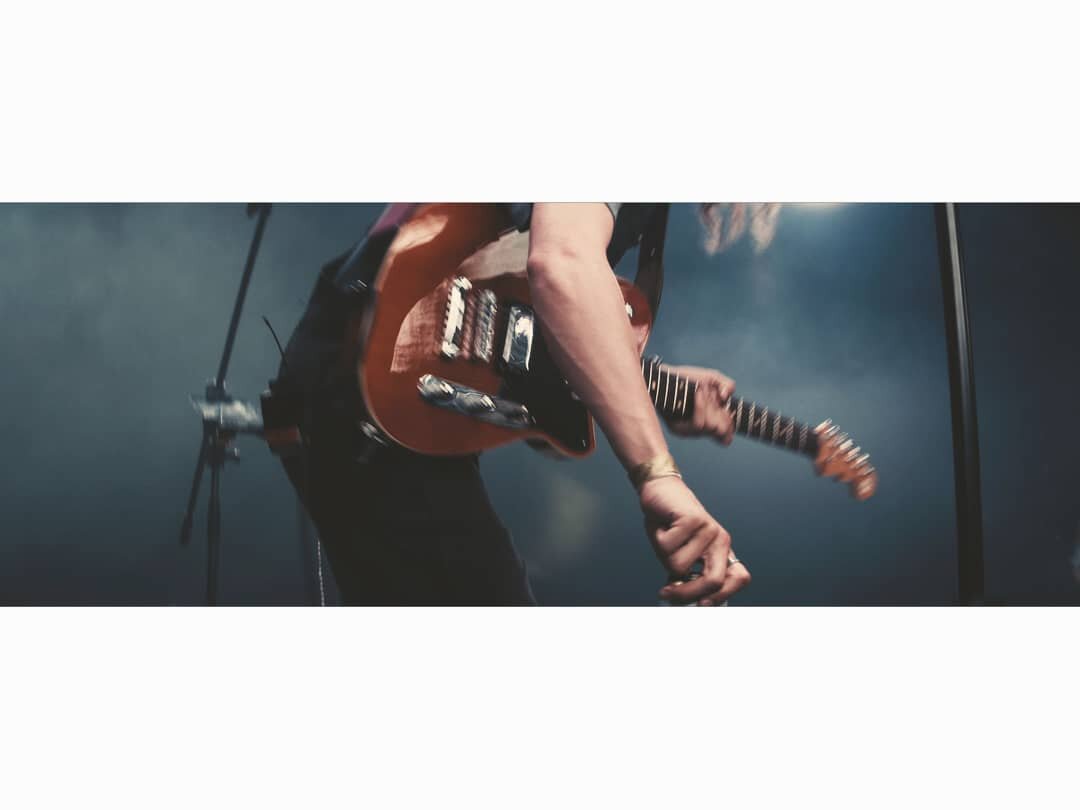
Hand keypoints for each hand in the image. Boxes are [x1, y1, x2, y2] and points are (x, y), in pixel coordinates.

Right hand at [639, 475, 750, 605]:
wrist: (660, 491)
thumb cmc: (669, 525)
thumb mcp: (681, 555)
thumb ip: (687, 576)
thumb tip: (684, 603)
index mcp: (722, 550)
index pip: (740, 578)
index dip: (721, 597)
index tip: (699, 604)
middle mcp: (720, 540)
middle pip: (714, 581)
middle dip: (687, 593)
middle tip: (667, 593)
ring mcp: (709, 530)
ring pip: (680, 566)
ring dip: (664, 557)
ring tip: (665, 540)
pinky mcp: (693, 520)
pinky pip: (669, 547)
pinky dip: (659, 540)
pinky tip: (663, 527)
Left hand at [662, 366, 735, 444]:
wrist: (666, 376)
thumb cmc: (689, 378)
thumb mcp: (712, 378)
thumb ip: (727, 384)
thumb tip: (726, 397)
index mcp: (711, 420)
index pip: (726, 437)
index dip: (731, 427)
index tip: (728, 412)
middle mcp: (700, 429)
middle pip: (722, 434)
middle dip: (723, 419)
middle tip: (716, 403)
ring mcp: (689, 431)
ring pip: (710, 427)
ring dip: (709, 407)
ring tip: (700, 392)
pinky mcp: (678, 429)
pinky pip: (698, 424)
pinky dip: (701, 408)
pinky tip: (697, 395)